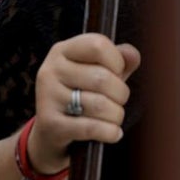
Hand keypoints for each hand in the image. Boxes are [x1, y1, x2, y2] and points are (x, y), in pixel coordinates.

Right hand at [26, 33, 140, 174]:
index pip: (98, 45)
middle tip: (118, 101)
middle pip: (102, 78)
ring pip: (100, 105)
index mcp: (62, 51)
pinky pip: (91, 128)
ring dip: (116, 115)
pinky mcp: (50, 124)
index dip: (117, 61)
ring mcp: (47, 98)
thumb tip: (133, 56)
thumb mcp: (98, 71)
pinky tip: (114, 133)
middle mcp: (50, 70)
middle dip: (121, 93)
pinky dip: (110, 132)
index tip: (117, 73)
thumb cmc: (80, 95)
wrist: (50, 133)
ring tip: (114, 117)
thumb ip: (119, 60)